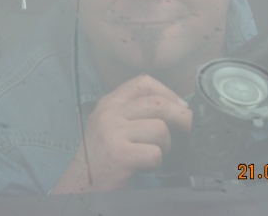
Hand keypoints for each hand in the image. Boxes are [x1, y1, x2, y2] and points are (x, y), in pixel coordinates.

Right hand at [52, 74, 191, 193]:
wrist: (80, 184)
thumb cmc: (102, 155)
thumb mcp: (111, 123)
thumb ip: (134, 111)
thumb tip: (177, 106)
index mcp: (109, 102)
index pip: (143, 82)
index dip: (167, 92)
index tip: (179, 105)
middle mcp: (109, 113)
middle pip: (157, 103)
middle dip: (181, 116)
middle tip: (188, 128)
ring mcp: (113, 133)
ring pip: (160, 129)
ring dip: (165, 145)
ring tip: (154, 153)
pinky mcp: (119, 155)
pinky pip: (154, 153)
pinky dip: (156, 163)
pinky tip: (145, 166)